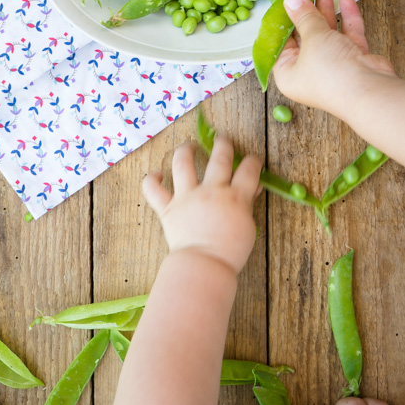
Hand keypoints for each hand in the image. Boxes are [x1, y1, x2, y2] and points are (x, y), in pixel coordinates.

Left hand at [142, 135, 261, 274]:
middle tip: (223, 139)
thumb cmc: (230, 252)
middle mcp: (211, 191)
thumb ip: (247, 206)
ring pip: (183, 164)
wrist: (205, 265)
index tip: (253, 159)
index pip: (248, 171)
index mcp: (235, 197)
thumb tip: (251, 190)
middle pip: (220, 159)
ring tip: (187, 146)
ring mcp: (188, 197)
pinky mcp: (168, 208)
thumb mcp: (247, 227)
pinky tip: (155, 175)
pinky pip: (154, 190)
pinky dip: (152, 180)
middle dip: (223, 145)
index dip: (253, 162)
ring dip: (185, 151)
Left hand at [272, 0, 395, 117]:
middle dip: (307, 11)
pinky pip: (347, 37)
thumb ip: (303, 16)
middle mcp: (308, 72)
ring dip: (327, 12)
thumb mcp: (312, 38)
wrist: (370, 92)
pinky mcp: (354, 62)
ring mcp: (332, 67)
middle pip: (304, 37)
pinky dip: (347, 20)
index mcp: (288, 74)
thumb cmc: (331, 72)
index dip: (282, 20)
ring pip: (327, 34)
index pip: (280, 43)